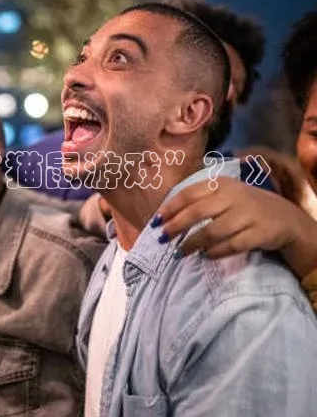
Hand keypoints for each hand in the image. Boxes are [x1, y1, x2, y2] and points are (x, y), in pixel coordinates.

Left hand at [156, 177, 316, 277]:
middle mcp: (234, 197)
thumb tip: (165, 218)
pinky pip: (232, 245)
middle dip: (176, 227)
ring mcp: (248, 215)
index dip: (170, 208)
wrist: (285, 218)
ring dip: (192, 244)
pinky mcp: (260, 233)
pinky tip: (204, 256)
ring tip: (179, 253)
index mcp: (222, 184)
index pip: (189, 194)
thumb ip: (200, 201)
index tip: (156, 221)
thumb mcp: (225, 195)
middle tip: (162, 238)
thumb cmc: (244, 207)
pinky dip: (215, 252)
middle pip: (197, 212)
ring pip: (212, 231)